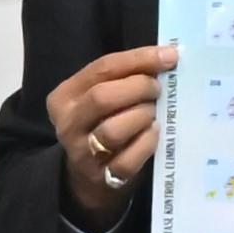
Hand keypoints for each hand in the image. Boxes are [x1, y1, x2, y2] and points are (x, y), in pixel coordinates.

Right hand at [43, 44, 174, 218]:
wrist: (89, 176)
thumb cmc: (102, 123)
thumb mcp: (103, 97)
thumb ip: (125, 76)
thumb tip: (166, 56)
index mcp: (64, 95)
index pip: (102, 68)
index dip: (138, 59)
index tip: (168, 56)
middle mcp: (68, 123)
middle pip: (102, 97)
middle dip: (138, 88)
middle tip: (157, 89)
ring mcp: (82, 152)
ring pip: (113, 129)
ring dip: (142, 116)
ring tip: (154, 113)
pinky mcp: (101, 176)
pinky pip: (127, 160)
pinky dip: (146, 144)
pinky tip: (155, 134)